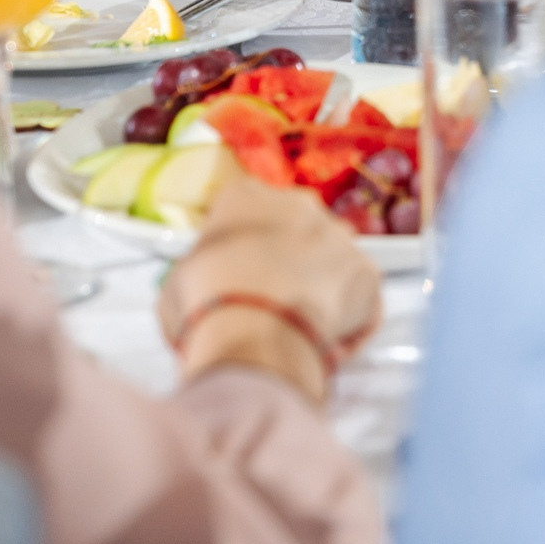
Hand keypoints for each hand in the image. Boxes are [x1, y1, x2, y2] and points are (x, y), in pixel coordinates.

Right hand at [158, 176, 380, 401]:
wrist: (254, 332)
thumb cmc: (208, 303)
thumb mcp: (177, 282)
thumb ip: (198, 274)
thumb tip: (198, 293)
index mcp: (245, 195)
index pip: (247, 215)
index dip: (241, 253)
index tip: (235, 280)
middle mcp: (298, 204)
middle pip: (296, 233)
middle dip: (288, 265)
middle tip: (269, 305)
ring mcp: (338, 236)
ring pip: (331, 264)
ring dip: (320, 291)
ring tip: (298, 331)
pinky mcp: (367, 273)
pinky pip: (360, 300)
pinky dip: (348, 323)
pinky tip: (323, 348)